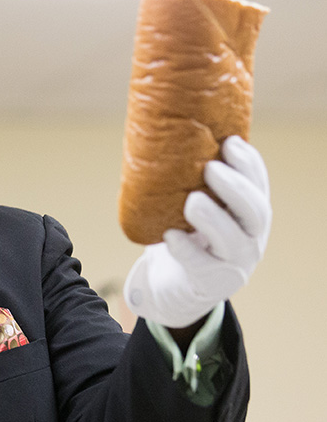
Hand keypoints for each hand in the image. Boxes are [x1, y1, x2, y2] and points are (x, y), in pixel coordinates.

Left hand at [124, 136, 270, 327]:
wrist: (175, 285)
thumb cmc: (186, 235)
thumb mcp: (194, 207)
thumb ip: (189, 181)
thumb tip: (162, 135)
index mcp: (249, 214)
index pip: (259, 185)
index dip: (249, 164)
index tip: (230, 142)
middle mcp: (250, 237)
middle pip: (255, 211)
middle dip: (236, 187)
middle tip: (211, 167)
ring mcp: (234, 263)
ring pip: (234, 240)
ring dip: (213, 218)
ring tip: (192, 200)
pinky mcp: (210, 282)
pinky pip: (201, 266)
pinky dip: (186, 250)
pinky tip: (171, 236)